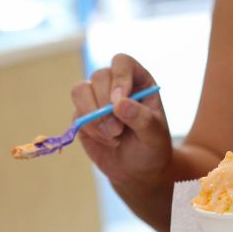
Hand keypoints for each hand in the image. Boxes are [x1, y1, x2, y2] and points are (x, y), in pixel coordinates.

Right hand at [71, 54, 172, 187]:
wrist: (138, 169)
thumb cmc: (152, 146)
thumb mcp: (155, 134)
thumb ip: (141, 118)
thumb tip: (119, 103)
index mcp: (137, 79)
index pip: (122, 62)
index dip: (119, 77)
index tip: (119, 101)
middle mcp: (115, 83)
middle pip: (99, 76)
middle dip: (105, 106)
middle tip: (119, 130)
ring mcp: (96, 97)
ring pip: (80, 90)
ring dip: (94, 116)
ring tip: (114, 135)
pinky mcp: (82, 114)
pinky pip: (77, 114)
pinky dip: (91, 129)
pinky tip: (108, 141)